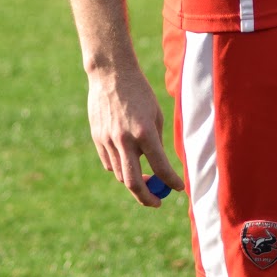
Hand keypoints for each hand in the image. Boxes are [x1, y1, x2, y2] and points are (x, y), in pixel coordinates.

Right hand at [86, 63, 183, 206]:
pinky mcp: (97, 138)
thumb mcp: (155, 115)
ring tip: (145, 177)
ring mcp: (107, 140)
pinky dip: (120, 166)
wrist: (111, 74)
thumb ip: (154, 142)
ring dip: (133, 180)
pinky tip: (127, 157)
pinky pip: (109, 162)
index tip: (179, 188)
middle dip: (146, 198)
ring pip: (120, 174)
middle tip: (157, 202)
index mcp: (144, 132)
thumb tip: (157, 166)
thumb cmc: (140, 93)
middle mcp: (124, 139)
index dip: (171, 181)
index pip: (160, 166)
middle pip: (133, 182)